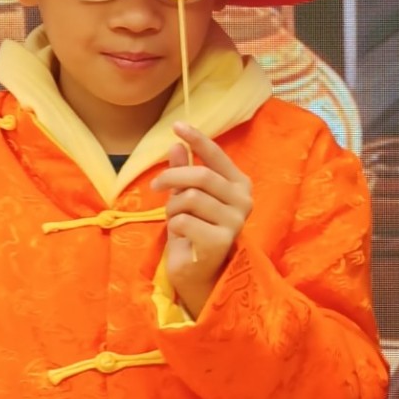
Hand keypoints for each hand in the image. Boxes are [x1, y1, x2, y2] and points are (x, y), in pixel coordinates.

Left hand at [164, 122, 253, 315]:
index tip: (176, 126)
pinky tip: (181, 236)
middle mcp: (243, 200)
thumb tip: (177, 144)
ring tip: (174, 219)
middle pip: (201, 176)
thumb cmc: (195, 230)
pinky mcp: (221, 241)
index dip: (197, 139)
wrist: (199, 272)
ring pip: (190, 199)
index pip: (217, 155)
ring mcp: (235, 221)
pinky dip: (174, 225)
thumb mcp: (186, 196)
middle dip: (172, 177)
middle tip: (155, 185)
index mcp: (239, 184)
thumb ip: (184, 171)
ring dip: (172, 208)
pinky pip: (184, 221)